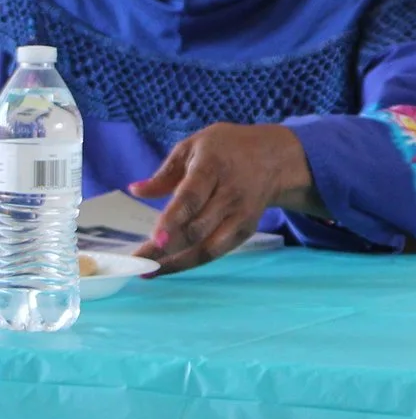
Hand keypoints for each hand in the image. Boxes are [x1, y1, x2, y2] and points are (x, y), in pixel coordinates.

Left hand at [131, 123, 320, 274]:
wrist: (276, 158)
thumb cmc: (227, 149)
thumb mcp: (194, 147)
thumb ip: (165, 172)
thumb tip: (135, 191)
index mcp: (212, 167)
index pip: (192, 197)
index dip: (173, 220)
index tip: (155, 239)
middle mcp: (230, 194)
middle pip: (198, 228)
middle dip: (166, 249)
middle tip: (137, 261)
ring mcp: (241, 214)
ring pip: (209, 247)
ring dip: (178, 262)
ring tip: (149, 271)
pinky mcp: (246, 229)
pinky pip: (218, 251)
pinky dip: (192, 262)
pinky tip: (170, 266)